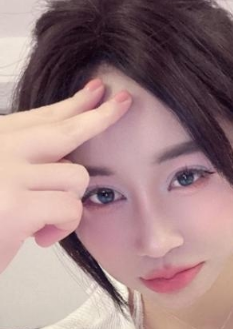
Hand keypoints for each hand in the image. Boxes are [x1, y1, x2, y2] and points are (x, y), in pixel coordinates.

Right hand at [0, 80, 131, 273]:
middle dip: (101, 116)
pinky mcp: (16, 204)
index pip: (39, 117)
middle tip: (125, 102)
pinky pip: (70, 207)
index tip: (97, 91)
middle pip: (63, 129)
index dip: (73, 104)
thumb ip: (26, 163)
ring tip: (42, 223)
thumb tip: (70, 150)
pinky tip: (39, 237)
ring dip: (68, 204)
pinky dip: (63, 227)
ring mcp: (5, 173)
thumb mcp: (1, 182)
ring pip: (75, 177)